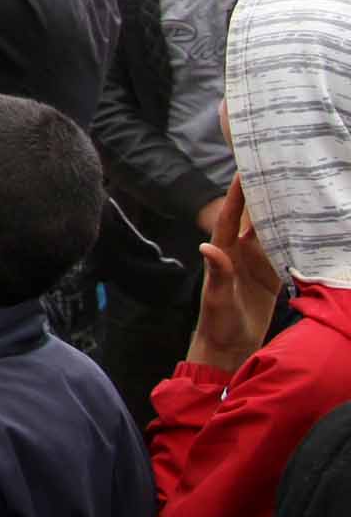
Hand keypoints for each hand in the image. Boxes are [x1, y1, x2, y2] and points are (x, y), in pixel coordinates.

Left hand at [190, 178, 281, 371]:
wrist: (230, 346)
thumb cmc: (218, 322)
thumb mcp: (217, 298)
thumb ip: (217, 273)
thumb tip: (207, 246)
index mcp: (224, 252)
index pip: (230, 217)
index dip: (235, 194)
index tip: (243, 170)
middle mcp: (240, 253)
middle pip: (253, 219)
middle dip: (262, 197)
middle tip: (278, 173)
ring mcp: (256, 264)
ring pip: (271, 233)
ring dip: (281, 217)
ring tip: (298, 194)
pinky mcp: (271, 277)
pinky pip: (284, 254)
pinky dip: (295, 242)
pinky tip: (309, 230)